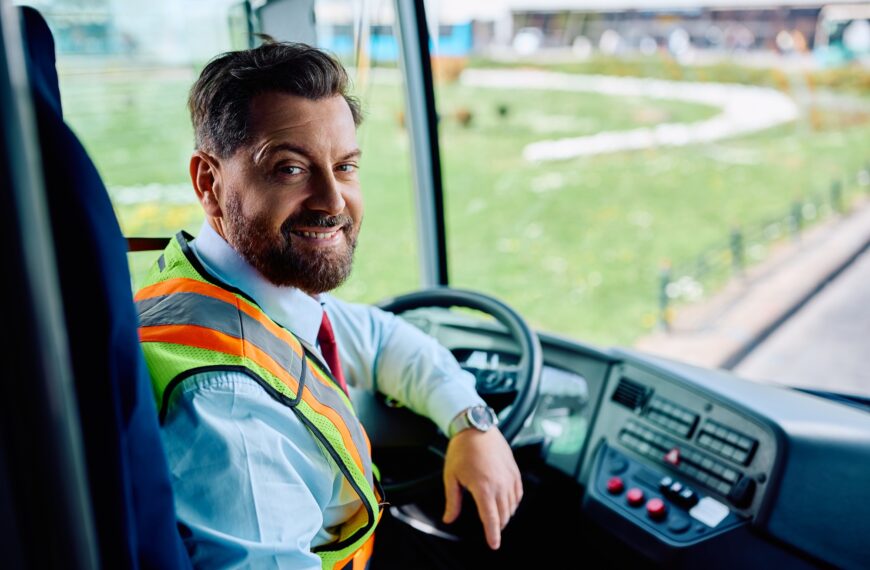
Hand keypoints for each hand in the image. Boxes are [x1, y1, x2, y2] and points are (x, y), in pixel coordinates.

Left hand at [441, 428, 522, 549]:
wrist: (476, 427)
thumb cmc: (462, 450)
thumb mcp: (451, 477)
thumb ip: (452, 501)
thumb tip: (449, 518)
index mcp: (483, 487)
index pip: (490, 518)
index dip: (493, 534)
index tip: (494, 544)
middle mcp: (500, 484)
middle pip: (503, 515)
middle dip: (497, 525)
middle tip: (490, 528)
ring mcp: (509, 477)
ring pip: (512, 506)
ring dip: (504, 514)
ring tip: (496, 515)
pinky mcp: (514, 470)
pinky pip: (518, 493)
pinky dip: (513, 502)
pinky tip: (506, 502)